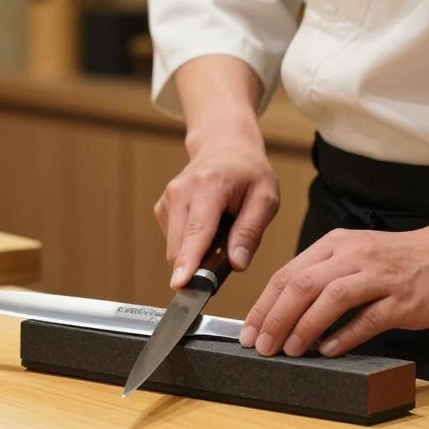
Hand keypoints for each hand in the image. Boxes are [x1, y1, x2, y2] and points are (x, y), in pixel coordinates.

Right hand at [155, 133, 279, 288]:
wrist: (224, 145)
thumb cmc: (248, 172)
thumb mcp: (265, 198)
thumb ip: (250, 232)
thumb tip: (236, 264)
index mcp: (210, 185)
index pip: (198, 230)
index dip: (189, 260)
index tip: (180, 283)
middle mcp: (182, 190)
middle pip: (180, 244)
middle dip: (196, 267)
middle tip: (222, 268)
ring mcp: (168, 198)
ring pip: (175, 247)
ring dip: (195, 255)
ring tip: (220, 234)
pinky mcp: (162, 207)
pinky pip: (174, 240)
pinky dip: (189, 244)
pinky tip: (206, 228)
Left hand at [239, 226, 428, 357]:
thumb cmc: (395, 260)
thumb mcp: (351, 255)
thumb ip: (320, 276)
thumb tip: (283, 310)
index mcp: (334, 245)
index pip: (287, 274)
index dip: (264, 305)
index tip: (250, 331)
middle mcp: (352, 257)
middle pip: (303, 284)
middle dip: (276, 318)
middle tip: (262, 346)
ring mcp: (378, 276)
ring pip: (331, 298)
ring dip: (305, 326)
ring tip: (289, 350)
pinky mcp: (402, 299)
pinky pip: (368, 318)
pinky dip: (345, 335)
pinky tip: (329, 350)